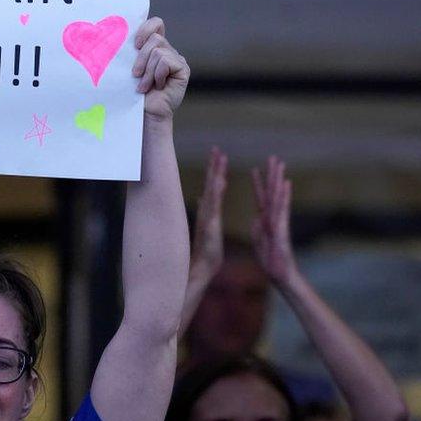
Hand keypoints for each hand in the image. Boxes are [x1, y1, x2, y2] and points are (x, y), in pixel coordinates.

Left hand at [132, 17, 189, 123]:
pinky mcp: (183, 69)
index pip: (156, 24)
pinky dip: (156, 75)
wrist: (145, 114)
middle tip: (135, 74)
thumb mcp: (129, 68)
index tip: (135, 45)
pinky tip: (157, 87)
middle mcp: (168, 51)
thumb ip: (131, 52)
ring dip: (147, 71)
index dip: (146, 29)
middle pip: (155, 38)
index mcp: (155, 47)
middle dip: (141, 58)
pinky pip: (166, 62)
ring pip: (158, 52)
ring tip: (144, 86)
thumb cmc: (133, 93)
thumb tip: (119, 35)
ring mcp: (177, 60)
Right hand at [191, 147, 227, 278]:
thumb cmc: (204, 255)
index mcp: (208, 214)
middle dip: (213, 167)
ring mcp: (207, 218)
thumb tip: (201, 198)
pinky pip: (214, 205)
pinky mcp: (210, 226)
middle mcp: (206, 213)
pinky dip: (217, 192)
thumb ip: (204, 213)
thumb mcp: (207, 230)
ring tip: (219, 158)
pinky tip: (220, 180)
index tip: (217, 156)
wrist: (200, 271)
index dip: (214, 172)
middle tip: (216, 149)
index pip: (211, 189)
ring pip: (212, 192)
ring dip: (215, 174)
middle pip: (210, 186)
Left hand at [251, 156, 296, 283]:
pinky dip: (283, 197)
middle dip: (272, 175)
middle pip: (272, 193)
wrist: (280, 275)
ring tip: (280, 165)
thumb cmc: (271, 260)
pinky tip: (286, 185)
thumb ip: (259, 228)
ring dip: (278, 180)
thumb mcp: (260, 241)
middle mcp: (273, 218)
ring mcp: (279, 222)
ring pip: (278, 198)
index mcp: (265, 221)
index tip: (256, 169)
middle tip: (273, 157)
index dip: (258, 184)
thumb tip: (258, 218)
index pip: (261, 199)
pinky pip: (281, 211)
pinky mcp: (281, 229)